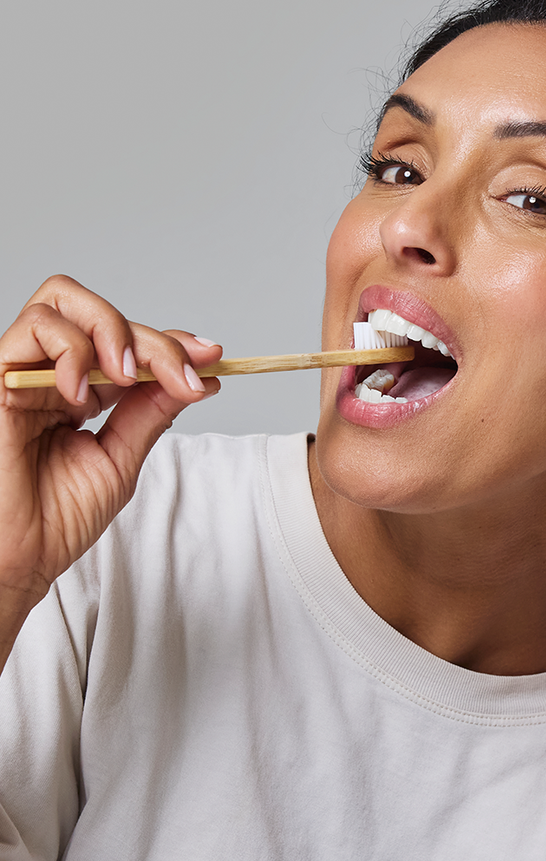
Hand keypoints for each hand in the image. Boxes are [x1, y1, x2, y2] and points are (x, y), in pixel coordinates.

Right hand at [0, 275, 220, 641]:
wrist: (17, 559)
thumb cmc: (55, 520)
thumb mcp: (120, 459)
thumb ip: (150, 412)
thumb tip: (200, 376)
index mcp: (78, 392)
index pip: (126, 343)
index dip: (170, 343)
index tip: (211, 358)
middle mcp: (50, 374)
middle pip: (100, 313)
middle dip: (152, 339)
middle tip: (181, 376)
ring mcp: (22, 372)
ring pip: (63, 300)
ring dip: (110, 331)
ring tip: (124, 379)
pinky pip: (35, 328)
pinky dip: (71, 349)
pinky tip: (80, 395)